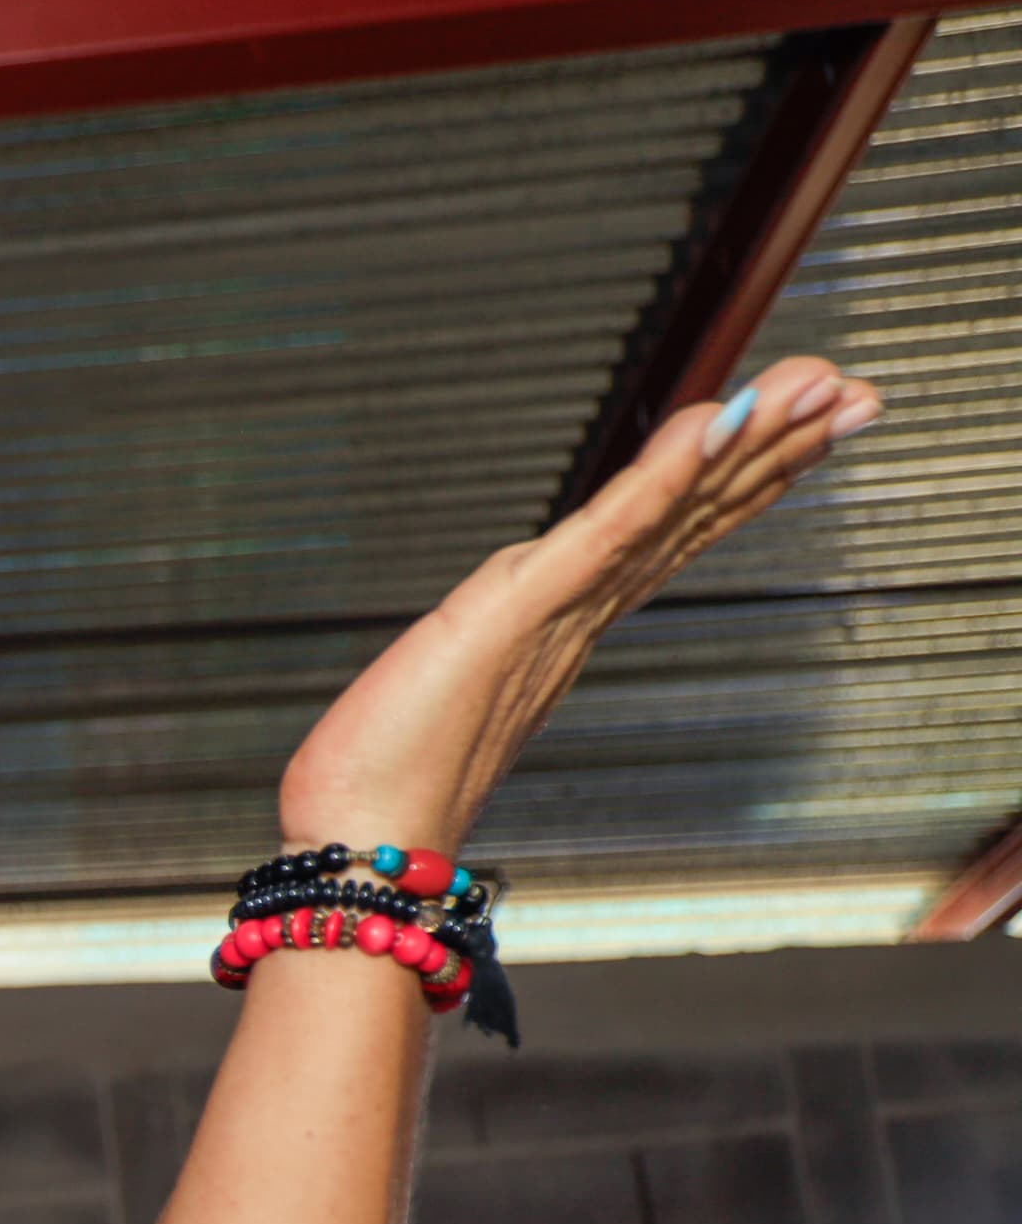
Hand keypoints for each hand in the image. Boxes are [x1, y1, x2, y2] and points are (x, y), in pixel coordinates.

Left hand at [277, 359, 880, 852]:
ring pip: (674, 511)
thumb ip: (496, 641)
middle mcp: (579, 613)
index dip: (746, 474)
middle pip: (699, 514)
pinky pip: (606, 532)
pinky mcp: (519, 608)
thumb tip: (514, 612)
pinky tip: (712, 424)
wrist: (364, 836)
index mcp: (567, 621)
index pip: (676, 531)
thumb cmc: (390, 774)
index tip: (810, 422)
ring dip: (752, 443)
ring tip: (822, 387)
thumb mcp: (458, 675)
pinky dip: (660, 476)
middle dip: (779, 447)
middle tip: (858, 391)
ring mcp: (559, 610)